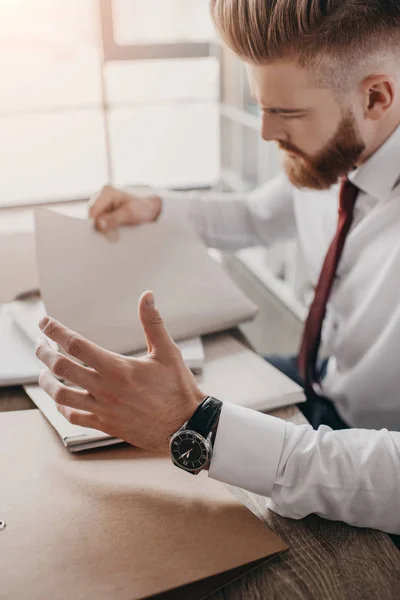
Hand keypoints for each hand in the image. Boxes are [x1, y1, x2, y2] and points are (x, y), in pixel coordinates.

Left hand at [35, 291, 203, 453]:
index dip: (56, 331)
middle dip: (45, 353)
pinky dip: (61, 408)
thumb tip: (147, 296)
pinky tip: (60, 401)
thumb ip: (153, 322)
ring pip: (61, 395)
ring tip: (43, 372)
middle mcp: (105, 389)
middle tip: (40, 345)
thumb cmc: (178, 389)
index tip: (45, 322)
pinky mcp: (105, 424)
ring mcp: (103, 409)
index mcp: (117, 368)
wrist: (185, 427)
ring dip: (46, 381)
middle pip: (61, 368)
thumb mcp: (167, 352)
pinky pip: (74, 417)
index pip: (76, 344)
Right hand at [89, 185, 161, 232]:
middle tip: (113, 234)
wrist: (150, 209)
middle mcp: (101, 195)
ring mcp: (101, 203)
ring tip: (116, 230)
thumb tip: (99, 225)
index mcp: (106, 192)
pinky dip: (105, 227)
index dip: (97, 224)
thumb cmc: (142, 208)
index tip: (106, 233)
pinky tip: (114, 229)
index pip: (92, 211)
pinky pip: (99, 221)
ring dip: (103, 227)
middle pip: (92, 215)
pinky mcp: (103, 210)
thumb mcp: (130, 214)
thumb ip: (114, 219)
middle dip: (100, 226)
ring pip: (95, 220)